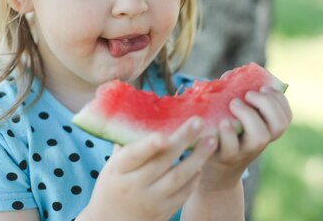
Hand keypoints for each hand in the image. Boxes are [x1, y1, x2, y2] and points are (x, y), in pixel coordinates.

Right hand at [81, 117, 217, 220]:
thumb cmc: (112, 185)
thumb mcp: (111, 166)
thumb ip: (126, 144)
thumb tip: (138, 112)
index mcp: (117, 171)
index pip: (134, 156)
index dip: (149, 146)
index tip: (163, 135)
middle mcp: (133, 186)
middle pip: (162, 162)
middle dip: (182, 140)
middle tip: (198, 121)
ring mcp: (150, 201)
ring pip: (178, 178)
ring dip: (197, 158)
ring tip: (211, 140)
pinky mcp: (163, 212)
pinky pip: (183, 193)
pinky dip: (194, 178)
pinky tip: (202, 163)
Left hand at [200, 86, 291, 191]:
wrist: (210, 159)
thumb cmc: (224, 129)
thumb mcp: (235, 114)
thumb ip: (236, 94)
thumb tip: (229, 76)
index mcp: (266, 129)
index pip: (285, 117)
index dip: (279, 100)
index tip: (264, 88)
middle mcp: (260, 141)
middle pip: (278, 125)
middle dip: (266, 104)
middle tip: (248, 95)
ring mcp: (245, 150)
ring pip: (260, 137)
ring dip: (248, 115)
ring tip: (233, 104)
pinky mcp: (226, 156)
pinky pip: (231, 147)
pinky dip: (228, 132)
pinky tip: (222, 121)